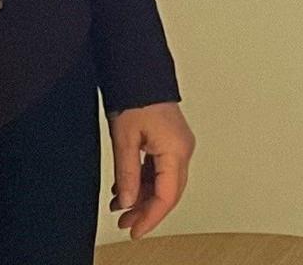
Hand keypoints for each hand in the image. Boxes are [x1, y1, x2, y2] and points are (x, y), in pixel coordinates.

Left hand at [109, 101, 194, 239]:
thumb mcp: (125, 139)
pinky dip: (144, 181)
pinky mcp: (171, 140)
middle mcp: (182, 149)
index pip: (166, 195)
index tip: (135, 230)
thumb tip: (128, 201)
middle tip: (126, 223)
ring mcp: (178, 145)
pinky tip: (126, 187)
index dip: (150, 217)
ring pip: (164, 182)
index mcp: (176, 150)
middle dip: (147, 210)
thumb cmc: (137, 97)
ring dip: (143, 196)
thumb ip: (127, 174)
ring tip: (120, 206)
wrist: (140, 72)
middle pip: (168, 192)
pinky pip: (160, 169)